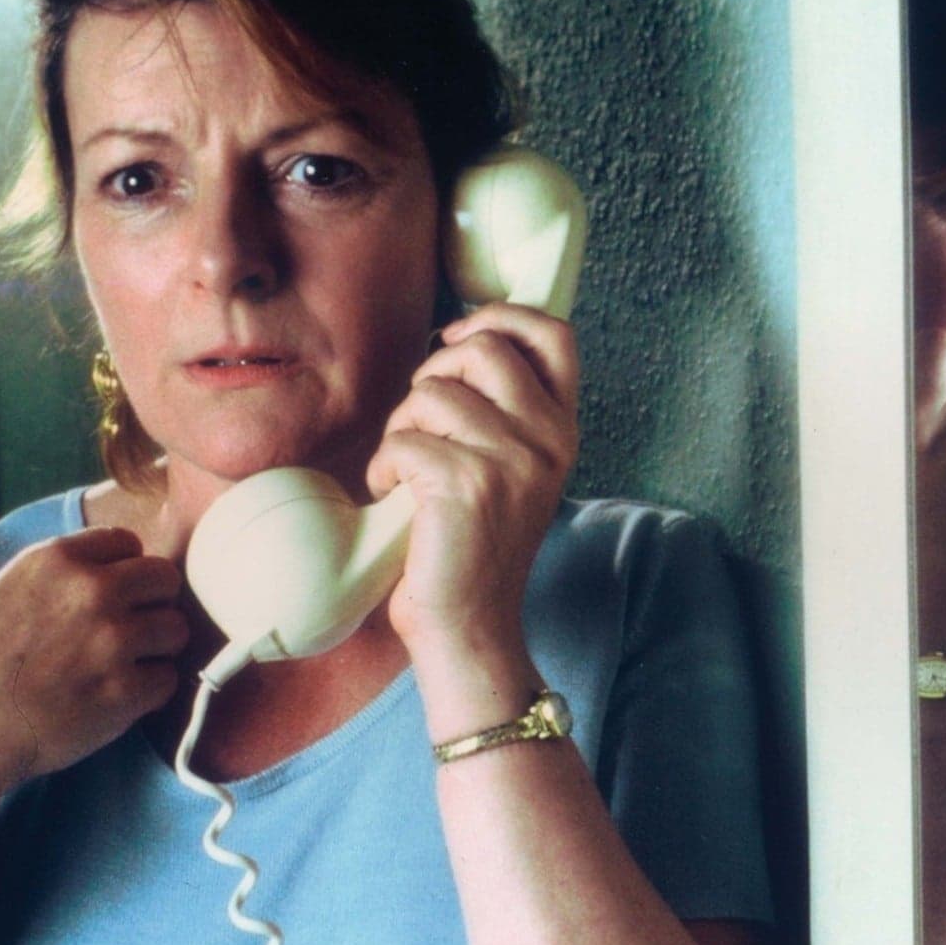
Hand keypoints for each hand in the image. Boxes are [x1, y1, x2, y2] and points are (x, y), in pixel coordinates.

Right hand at [0, 526, 187, 794]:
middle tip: (127, 632)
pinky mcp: (124, 690)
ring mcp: (112, 640)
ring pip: (175, 629)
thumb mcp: (13, 588)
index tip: (106, 599)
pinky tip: (114, 698)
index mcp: (58, 559)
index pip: (128, 542)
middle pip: (165, 579)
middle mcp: (91, 591)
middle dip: (152, 604)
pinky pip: (167, 680)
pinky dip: (147, 693)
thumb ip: (67, 573)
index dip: (122, 572)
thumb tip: (126, 568)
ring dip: (155, 650)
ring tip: (119, 668)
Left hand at [366, 303, 577, 662]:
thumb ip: (502, 410)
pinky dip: (383, 466)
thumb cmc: (471, 545)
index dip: (500, 317)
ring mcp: (513, 460)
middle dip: (433, 374)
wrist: (469, 627)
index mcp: (562, 429)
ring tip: (408, 473)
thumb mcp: (509, 468)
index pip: (553, 333)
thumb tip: (458, 344)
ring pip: (431, 393)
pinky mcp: (468, 483)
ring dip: (401, 428)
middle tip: (422, 425)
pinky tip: (395, 497)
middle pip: (481, 348)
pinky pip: (403, 438)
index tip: (458, 340)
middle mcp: (548, 439)